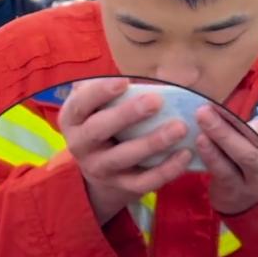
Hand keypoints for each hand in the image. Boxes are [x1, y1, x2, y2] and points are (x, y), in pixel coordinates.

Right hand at [60, 78, 192, 224]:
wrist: (99, 169)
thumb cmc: (104, 121)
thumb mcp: (98, 104)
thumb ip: (111, 87)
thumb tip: (153, 70)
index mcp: (72, 119)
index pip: (80, 103)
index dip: (100, 92)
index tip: (124, 81)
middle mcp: (80, 145)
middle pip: (99, 130)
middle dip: (127, 115)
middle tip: (157, 101)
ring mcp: (100, 168)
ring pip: (124, 157)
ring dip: (153, 142)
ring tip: (180, 127)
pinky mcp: (121, 186)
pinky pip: (144, 182)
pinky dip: (166, 170)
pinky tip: (186, 154)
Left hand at [194, 105, 257, 214]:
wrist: (251, 209)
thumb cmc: (246, 170)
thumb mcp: (251, 152)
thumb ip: (246, 133)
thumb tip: (236, 112)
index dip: (239, 119)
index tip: (218, 104)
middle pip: (249, 150)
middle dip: (226, 130)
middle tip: (204, 111)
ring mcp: (249, 185)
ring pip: (237, 163)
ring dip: (216, 145)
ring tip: (200, 128)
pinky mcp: (231, 194)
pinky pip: (221, 174)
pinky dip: (210, 158)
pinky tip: (198, 144)